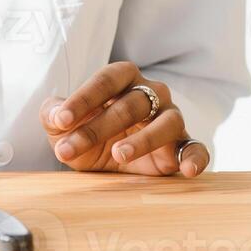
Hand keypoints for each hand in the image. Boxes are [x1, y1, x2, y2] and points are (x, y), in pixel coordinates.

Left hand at [40, 62, 209, 176]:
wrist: (106, 164)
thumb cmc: (85, 133)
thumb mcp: (61, 125)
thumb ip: (54, 113)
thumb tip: (56, 114)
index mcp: (122, 78)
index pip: (107, 80)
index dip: (83, 98)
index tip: (61, 120)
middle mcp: (151, 94)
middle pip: (132, 104)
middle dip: (97, 128)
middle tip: (69, 150)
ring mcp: (170, 119)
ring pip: (167, 122)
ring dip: (144, 139)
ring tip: (119, 155)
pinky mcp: (182, 147)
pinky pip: (196, 148)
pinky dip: (195, 158)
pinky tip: (187, 171)